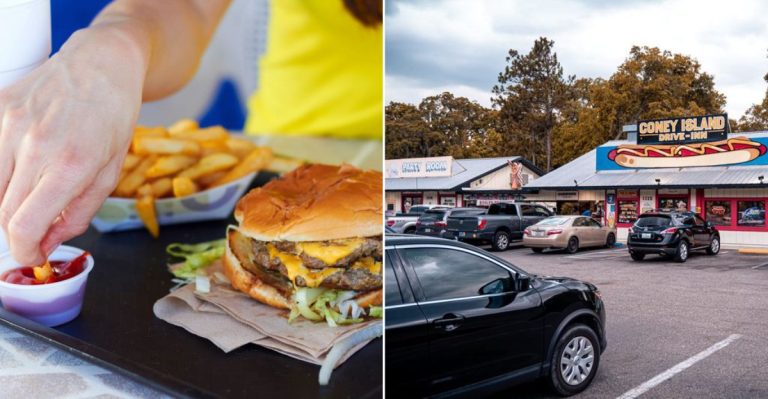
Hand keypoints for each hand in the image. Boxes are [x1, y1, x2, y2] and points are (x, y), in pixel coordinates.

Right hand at [0, 29, 146, 263]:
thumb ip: (80, 211)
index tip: (32, 255)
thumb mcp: (110, 171)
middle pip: (2, 213)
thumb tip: (51, 239)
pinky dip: (1, 174)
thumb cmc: (113, 116)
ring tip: (33, 197)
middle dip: (19, 231)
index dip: (24, 250)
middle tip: (36, 231)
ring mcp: (10, 124)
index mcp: (71, 164)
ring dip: (7, 204)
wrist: (102, 63)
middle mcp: (35, 145)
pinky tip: (23, 169)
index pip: (24, 225)